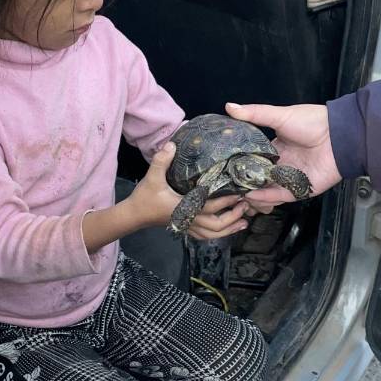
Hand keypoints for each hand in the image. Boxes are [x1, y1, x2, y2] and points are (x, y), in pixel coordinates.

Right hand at [124, 143, 249, 239]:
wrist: (134, 215)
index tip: (239, 193)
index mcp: (184, 208)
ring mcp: (188, 226)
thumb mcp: (152, 177)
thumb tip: (172, 145)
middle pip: (216, 225)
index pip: (209, 207)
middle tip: (245, 206)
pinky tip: (227, 229)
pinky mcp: (186, 228)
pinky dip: (218, 234)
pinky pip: (205, 236)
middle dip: (233, 217)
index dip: (226, 202)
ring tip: (244, 222)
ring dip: (229, 229)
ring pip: (213, 234)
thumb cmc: (144, 197)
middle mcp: (189, 220)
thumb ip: (161, 161)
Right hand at [225, 102, 342, 206]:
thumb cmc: (313, 122)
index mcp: (275, 149)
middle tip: (227, 183)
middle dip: (244, 182)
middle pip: (258, 178)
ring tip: (237, 192)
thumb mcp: (279, 115)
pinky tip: (253, 195)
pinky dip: (266, 197)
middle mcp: (281, 165)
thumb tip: (230, 107)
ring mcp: (290, 178)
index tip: (224, 166)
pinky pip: (279, 196)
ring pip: (266, 191)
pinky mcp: (300, 189)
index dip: (239, 164)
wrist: (338, 136)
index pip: (252, 160)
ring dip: (253, 193)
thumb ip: (254, 114)